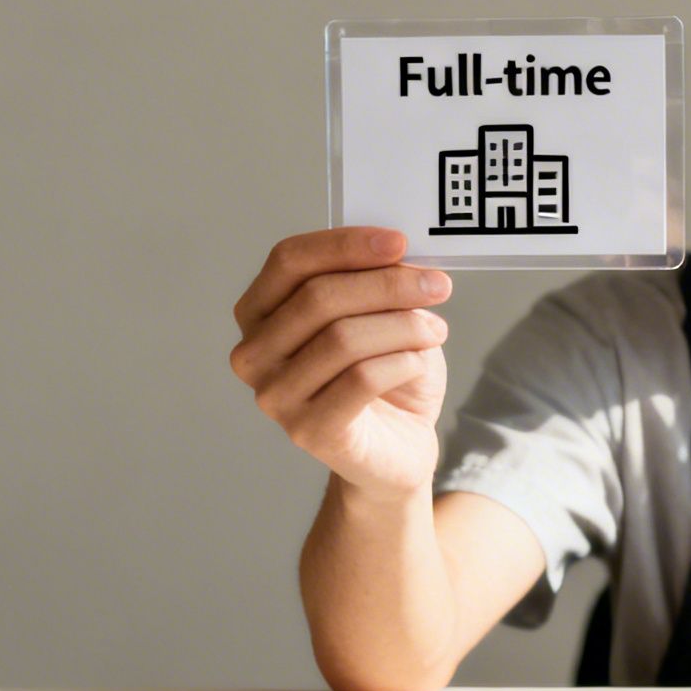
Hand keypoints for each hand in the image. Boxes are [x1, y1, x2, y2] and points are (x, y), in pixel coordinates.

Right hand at [229, 227, 451, 502]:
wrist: (396, 449)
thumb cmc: (385, 376)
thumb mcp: (381, 317)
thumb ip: (376, 282)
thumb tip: (398, 251)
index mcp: (259, 313)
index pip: (289, 261)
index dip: (345, 245)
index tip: (399, 242)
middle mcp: (253, 354)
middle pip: (319, 298)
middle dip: (388, 285)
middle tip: (438, 285)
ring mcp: (275, 396)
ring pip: (343, 338)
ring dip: (403, 326)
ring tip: (435, 329)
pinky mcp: (308, 430)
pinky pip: (362, 379)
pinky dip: (403, 362)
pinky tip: (420, 362)